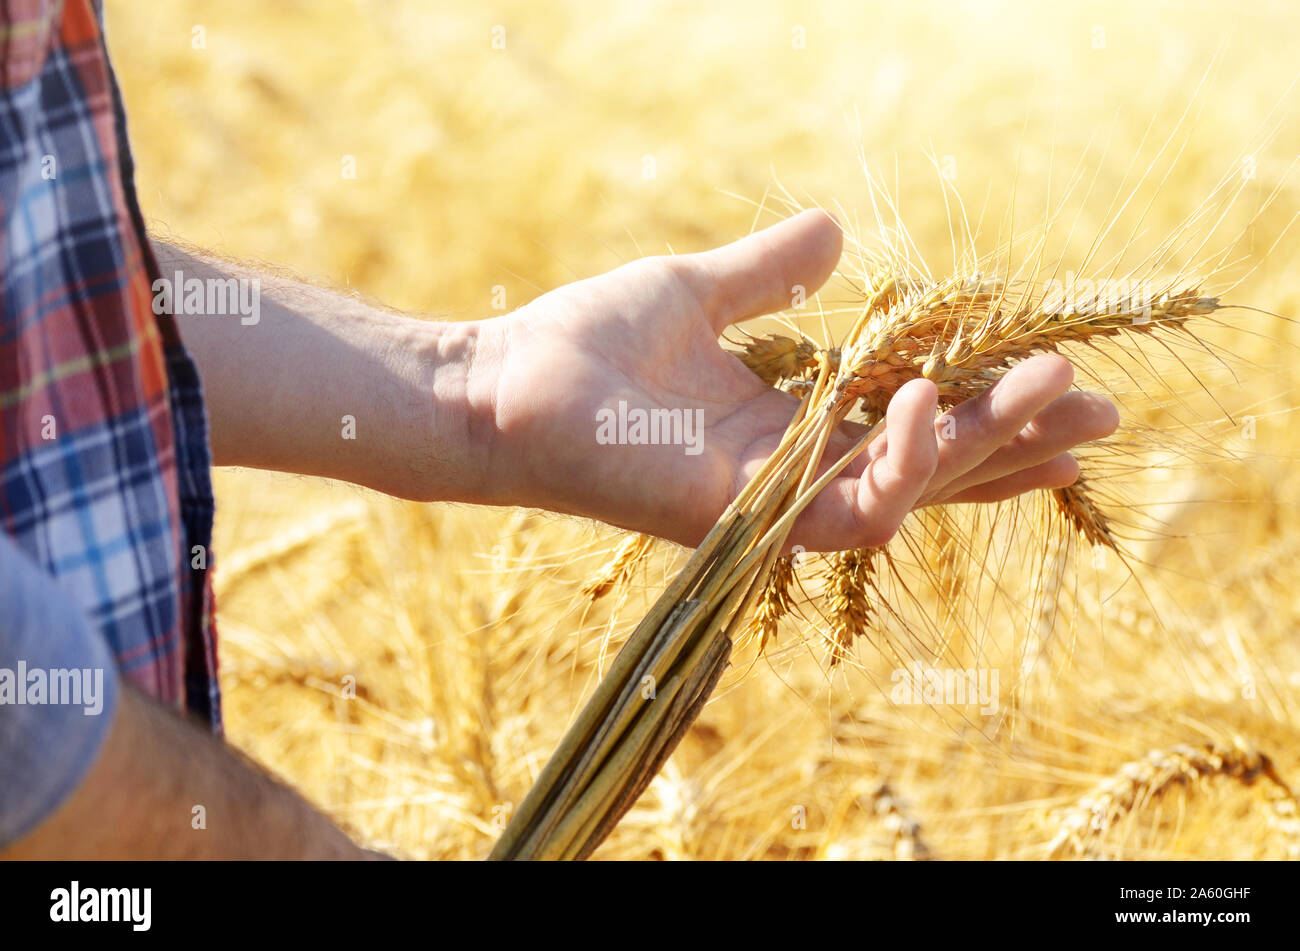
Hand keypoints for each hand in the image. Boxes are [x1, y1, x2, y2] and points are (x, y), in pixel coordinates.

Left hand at [469, 210, 1118, 549]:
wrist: (501, 384)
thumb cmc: (587, 346)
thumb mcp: (696, 291)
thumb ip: (768, 273)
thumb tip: (837, 232)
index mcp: (790, 426)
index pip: (910, 428)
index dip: (989, 414)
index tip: (1063, 383)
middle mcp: (791, 474)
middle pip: (931, 469)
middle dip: (1017, 440)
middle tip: (1097, 405)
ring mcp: (769, 503)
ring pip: (910, 495)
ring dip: (981, 446)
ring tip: (1043, 384)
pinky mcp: (741, 515)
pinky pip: (845, 510)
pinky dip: (897, 462)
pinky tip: (926, 398)